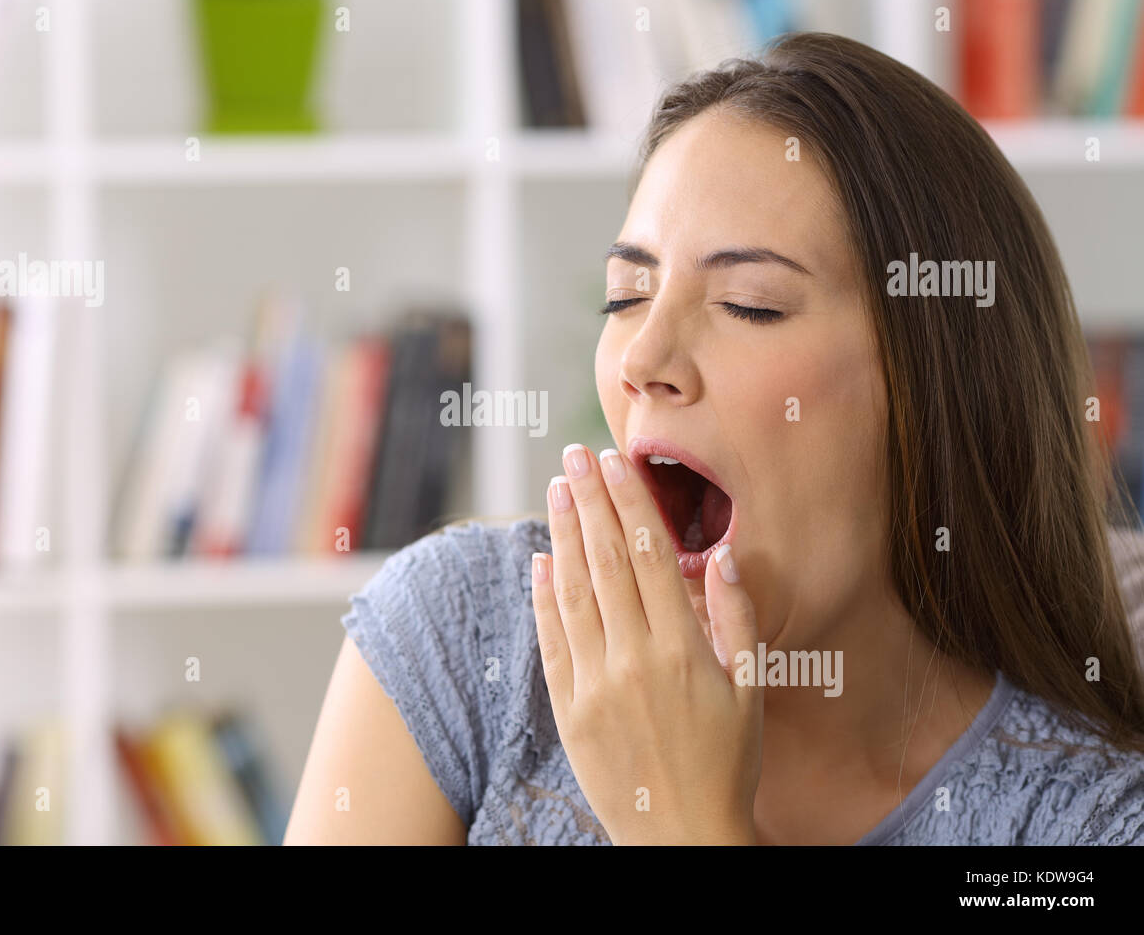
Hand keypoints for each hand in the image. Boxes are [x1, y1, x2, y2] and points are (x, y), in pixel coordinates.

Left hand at [530, 443, 762, 844]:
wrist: (683, 836)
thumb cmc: (728, 761)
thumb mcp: (751, 691)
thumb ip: (737, 619)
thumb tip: (724, 555)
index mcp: (682, 649)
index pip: (650, 555)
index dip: (629, 502)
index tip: (613, 462)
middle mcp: (634, 660)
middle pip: (606, 561)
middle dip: (588, 501)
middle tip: (573, 456)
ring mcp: (595, 685)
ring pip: (573, 592)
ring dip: (562, 535)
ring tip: (555, 490)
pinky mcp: (568, 710)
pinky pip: (551, 642)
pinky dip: (543, 598)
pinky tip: (540, 561)